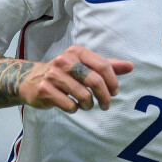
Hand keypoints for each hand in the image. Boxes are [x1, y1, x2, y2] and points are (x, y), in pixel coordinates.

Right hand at [17, 45, 132, 112]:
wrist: (30, 80)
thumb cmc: (64, 73)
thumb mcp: (84, 65)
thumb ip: (107, 66)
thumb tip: (130, 66)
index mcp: (77, 52)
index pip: (103, 65)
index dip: (113, 82)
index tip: (115, 92)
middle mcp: (64, 61)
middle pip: (95, 81)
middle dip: (105, 97)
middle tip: (106, 105)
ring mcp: (53, 75)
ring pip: (83, 95)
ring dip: (89, 104)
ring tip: (87, 105)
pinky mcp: (44, 90)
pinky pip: (69, 105)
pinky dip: (75, 108)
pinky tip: (72, 105)